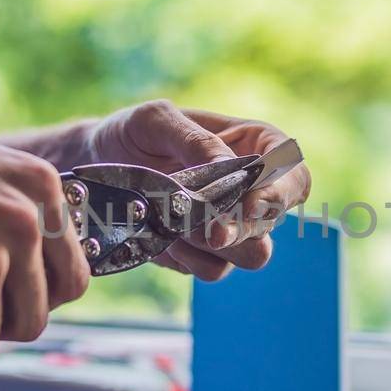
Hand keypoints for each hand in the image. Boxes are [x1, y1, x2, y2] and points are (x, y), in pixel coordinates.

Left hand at [87, 100, 311, 280]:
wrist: (95, 168)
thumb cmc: (132, 133)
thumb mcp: (156, 120)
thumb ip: (196, 141)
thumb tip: (231, 168)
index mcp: (257, 148)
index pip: (295, 176)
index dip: (282, 193)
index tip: (251, 203)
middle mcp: (252, 191)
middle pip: (274, 224)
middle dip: (241, 228)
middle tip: (209, 229)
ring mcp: (231, 227)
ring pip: (250, 255)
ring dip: (212, 244)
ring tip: (174, 223)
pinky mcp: (205, 255)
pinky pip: (213, 270)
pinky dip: (189, 259)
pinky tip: (163, 238)